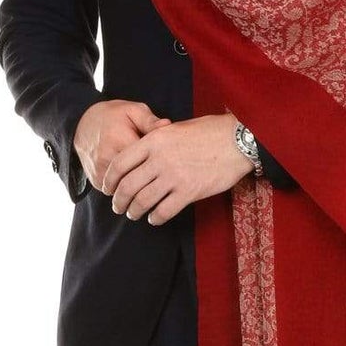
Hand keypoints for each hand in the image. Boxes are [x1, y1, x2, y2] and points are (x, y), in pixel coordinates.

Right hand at [73, 99, 171, 194]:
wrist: (82, 125)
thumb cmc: (113, 116)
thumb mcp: (133, 110)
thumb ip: (150, 120)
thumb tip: (168, 126)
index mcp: (119, 139)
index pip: (147, 161)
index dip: (161, 163)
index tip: (168, 160)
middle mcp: (107, 159)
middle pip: (138, 179)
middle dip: (152, 177)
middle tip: (162, 172)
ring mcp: (100, 172)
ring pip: (128, 189)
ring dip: (139, 185)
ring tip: (147, 175)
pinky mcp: (96, 181)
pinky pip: (118, 192)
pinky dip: (126, 188)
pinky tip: (134, 178)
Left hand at [99, 110, 254, 224]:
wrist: (237, 140)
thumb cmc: (209, 131)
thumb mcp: (176, 128)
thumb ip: (156, 140)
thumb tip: (143, 154)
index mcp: (153, 140)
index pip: (120, 163)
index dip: (109, 180)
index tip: (108, 188)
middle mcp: (159, 159)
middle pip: (128, 186)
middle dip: (119, 201)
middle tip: (118, 207)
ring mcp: (174, 176)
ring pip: (143, 201)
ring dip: (135, 211)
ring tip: (134, 214)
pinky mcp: (189, 192)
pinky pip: (164, 211)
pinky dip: (156, 217)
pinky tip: (154, 218)